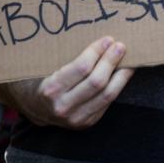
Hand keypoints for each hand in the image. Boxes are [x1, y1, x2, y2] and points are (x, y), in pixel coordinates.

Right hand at [5, 37, 133, 128]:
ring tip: (129, 60)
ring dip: (122, 75)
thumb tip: (99, 40)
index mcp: (51, 89)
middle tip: (120, 46)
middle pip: (97, 82)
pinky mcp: (87, 122)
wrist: (34, 108)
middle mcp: (63, 106)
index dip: (97, 52)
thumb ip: (68, 56)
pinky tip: (123, 74)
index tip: (107, 40)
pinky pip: (108, 102)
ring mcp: (76, 118)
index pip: (82, 68)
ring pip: (107, 94)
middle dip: (111, 61)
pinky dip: (118, 86)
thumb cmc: (43, 79)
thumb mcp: (47, 67)